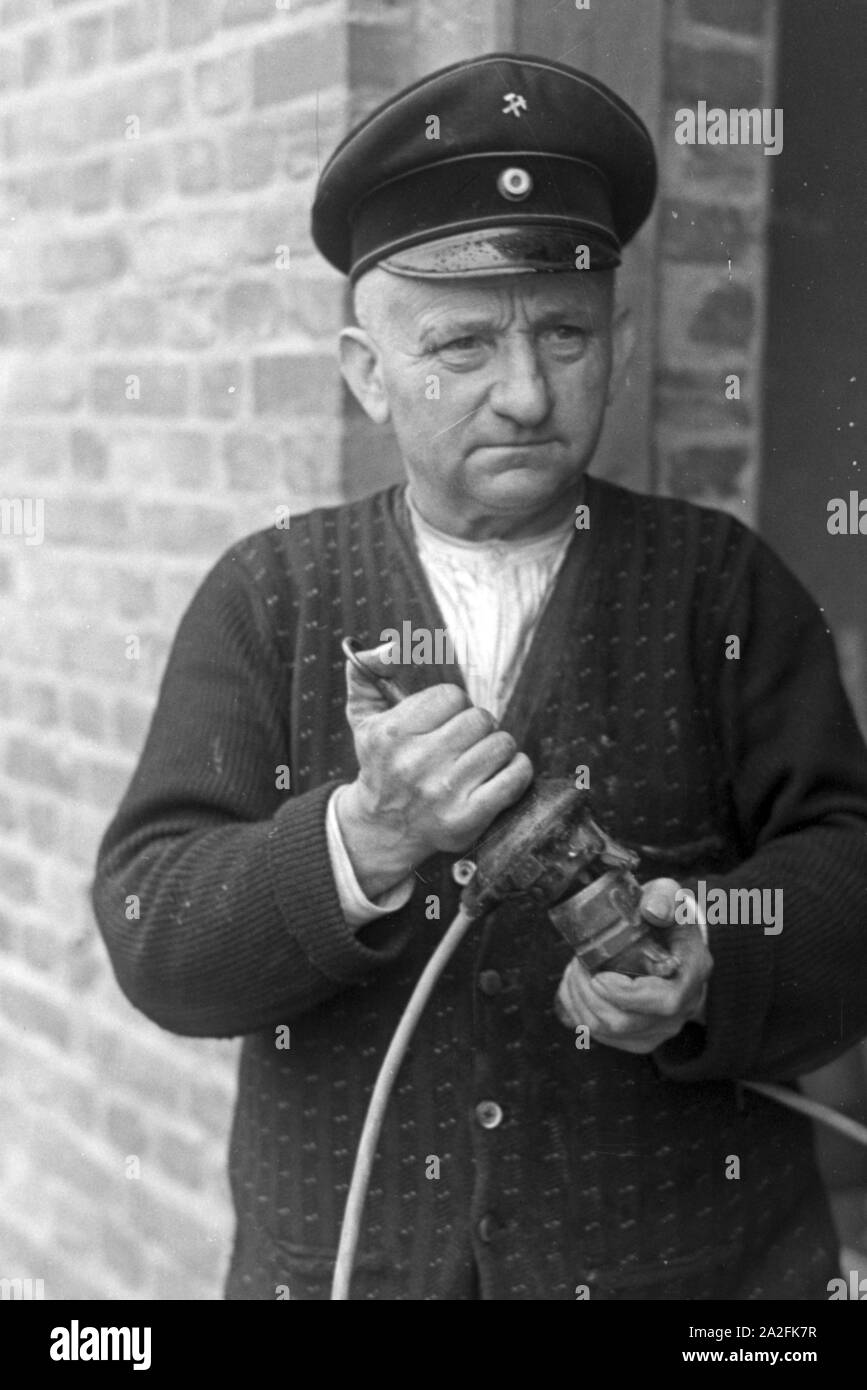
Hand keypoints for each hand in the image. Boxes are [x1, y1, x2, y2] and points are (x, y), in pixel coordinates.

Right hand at [336, 642, 533, 898]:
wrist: (383, 827)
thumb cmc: (381, 762)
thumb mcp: (364, 715)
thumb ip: (368, 670)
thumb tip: (394, 645)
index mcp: (391, 734)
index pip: (452, 696)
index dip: (451, 706)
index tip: (440, 722)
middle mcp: (414, 764)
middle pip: (480, 718)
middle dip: (475, 727)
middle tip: (461, 742)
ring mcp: (443, 793)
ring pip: (501, 744)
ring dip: (495, 748)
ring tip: (475, 760)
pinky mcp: (467, 818)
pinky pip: (516, 775)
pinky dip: (515, 770)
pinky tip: (496, 774)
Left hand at [555, 878, 711, 1053]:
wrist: (668, 942)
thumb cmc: (666, 919)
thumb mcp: (669, 896)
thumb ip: (664, 897)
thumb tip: (653, 911)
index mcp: (692, 973)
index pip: (665, 1001)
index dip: (626, 994)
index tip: (598, 976)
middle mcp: (680, 1010)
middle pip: (626, 1023)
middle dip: (589, 993)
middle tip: (578, 962)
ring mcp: (657, 1029)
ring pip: (606, 1031)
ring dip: (579, 999)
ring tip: (576, 969)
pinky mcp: (636, 1038)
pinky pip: (597, 1034)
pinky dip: (576, 1009)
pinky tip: (576, 985)